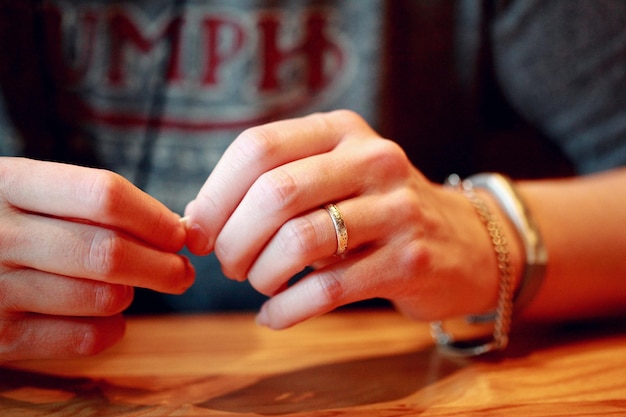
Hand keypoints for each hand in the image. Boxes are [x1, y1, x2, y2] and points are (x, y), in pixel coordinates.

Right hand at [0, 158, 193, 361]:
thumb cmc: (6, 224)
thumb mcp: (30, 193)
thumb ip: (91, 203)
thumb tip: (173, 230)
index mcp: (11, 183)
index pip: (104, 195)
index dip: (154, 217)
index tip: (179, 234)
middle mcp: (0, 233)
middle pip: (109, 252)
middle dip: (161, 266)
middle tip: (181, 272)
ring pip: (102, 297)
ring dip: (130, 295)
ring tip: (127, 287)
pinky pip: (84, 337)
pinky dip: (110, 330)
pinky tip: (106, 316)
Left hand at [185, 111, 501, 328]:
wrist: (462, 241)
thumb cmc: (375, 211)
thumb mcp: (332, 176)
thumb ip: (271, 186)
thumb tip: (196, 218)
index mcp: (340, 130)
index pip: (257, 147)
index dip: (216, 194)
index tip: (200, 231)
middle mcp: (372, 159)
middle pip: (275, 194)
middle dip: (233, 239)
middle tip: (228, 264)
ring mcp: (396, 208)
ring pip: (300, 241)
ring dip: (260, 274)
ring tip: (258, 284)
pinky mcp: (410, 259)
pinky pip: (329, 290)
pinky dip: (287, 309)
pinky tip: (274, 316)